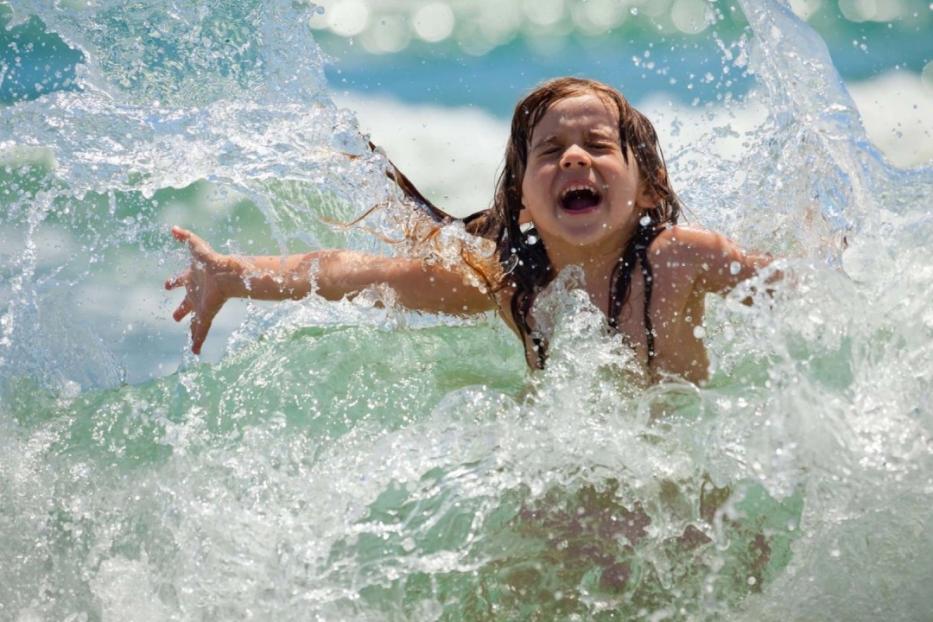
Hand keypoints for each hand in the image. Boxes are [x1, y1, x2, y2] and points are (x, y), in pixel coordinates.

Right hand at [165, 226, 241, 353]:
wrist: (227, 273)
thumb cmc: (211, 260)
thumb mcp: (195, 246)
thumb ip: (185, 236)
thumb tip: (173, 228)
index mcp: (191, 278)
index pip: (179, 280)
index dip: (173, 282)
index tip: (166, 285)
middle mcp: (196, 293)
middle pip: (186, 303)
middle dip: (181, 310)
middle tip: (175, 316)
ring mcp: (201, 305)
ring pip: (194, 321)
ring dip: (191, 330)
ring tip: (190, 341)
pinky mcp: (206, 314)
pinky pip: (200, 331)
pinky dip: (197, 342)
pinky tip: (196, 352)